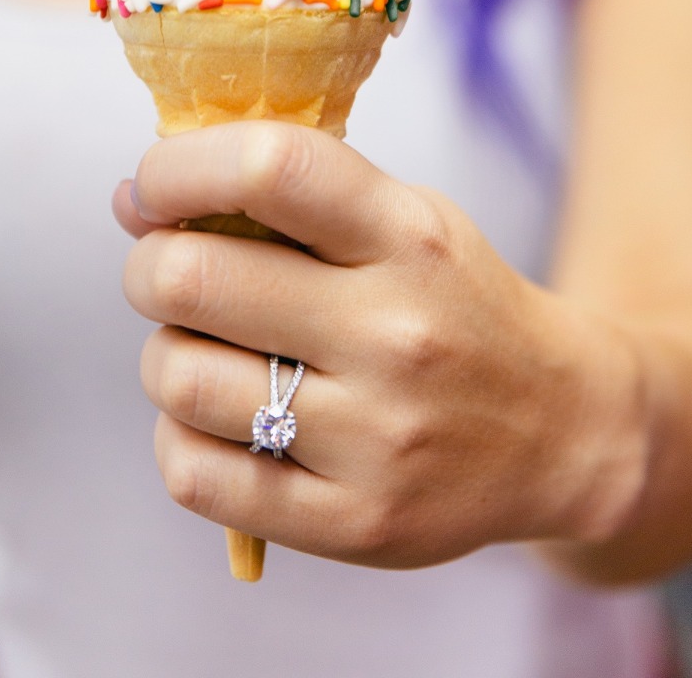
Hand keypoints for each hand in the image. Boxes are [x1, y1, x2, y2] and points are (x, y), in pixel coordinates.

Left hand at [114, 123, 644, 568]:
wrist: (559, 428)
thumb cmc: (453, 302)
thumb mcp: (404, 218)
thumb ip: (288, 195)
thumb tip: (132, 200)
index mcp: (407, 236)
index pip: (269, 170)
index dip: (177, 168)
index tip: (151, 185)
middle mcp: (394, 333)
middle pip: (190, 279)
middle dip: (149, 266)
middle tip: (168, 271)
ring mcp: (375, 437)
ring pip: (177, 379)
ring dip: (166, 354)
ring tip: (208, 350)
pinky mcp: (352, 523)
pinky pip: (193, 474)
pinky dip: (181, 437)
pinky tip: (223, 418)